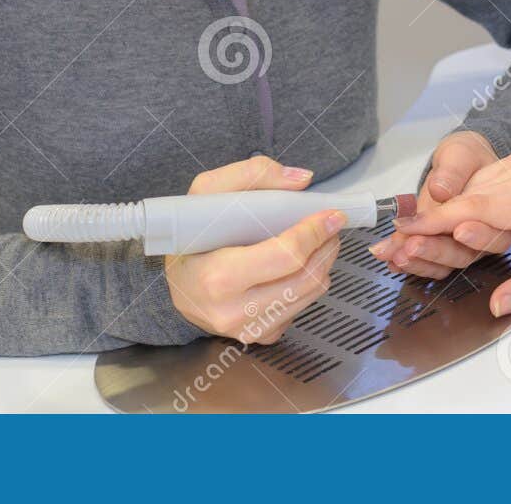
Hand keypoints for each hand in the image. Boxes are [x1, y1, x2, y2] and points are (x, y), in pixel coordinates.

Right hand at [163, 155, 341, 344]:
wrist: (178, 283)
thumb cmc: (191, 236)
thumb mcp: (207, 192)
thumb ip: (254, 174)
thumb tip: (301, 179)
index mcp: (218, 277)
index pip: (286, 256)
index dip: (315, 232)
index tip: (332, 215)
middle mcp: (234, 311)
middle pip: (306, 278)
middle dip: (326, 246)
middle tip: (331, 225)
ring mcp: (248, 329)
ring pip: (311, 294)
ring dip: (324, 263)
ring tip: (320, 241)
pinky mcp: (261, 336)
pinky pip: (301, 308)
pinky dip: (308, 283)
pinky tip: (298, 266)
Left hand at [370, 130, 508, 279]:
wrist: (453, 164)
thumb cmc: (465, 158)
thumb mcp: (461, 154)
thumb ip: (453, 171)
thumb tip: (441, 190)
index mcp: (495, 215)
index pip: (490, 233)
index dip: (476, 236)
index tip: (457, 230)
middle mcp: (478, 237)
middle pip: (463, 255)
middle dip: (436, 251)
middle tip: (412, 244)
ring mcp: (456, 246)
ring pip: (442, 265)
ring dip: (417, 262)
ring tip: (394, 254)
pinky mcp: (436, 249)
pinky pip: (424, 263)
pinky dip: (405, 262)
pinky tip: (388, 257)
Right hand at [388, 151, 510, 315]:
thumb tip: (498, 305)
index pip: (479, 209)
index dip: (437, 222)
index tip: (404, 234)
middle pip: (464, 198)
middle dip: (427, 224)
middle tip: (391, 248)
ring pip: (467, 189)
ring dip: (438, 213)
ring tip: (407, 239)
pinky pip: (478, 182)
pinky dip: (456, 202)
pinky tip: (441, 222)